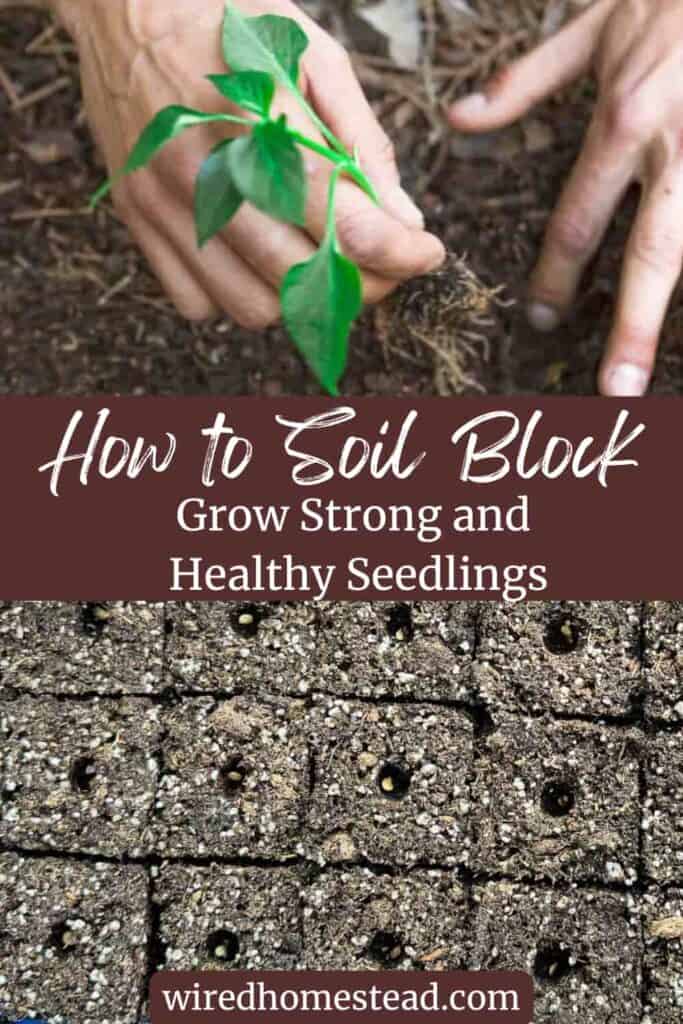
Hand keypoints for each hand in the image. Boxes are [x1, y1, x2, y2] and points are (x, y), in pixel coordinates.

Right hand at [54, 0, 444, 326]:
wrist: (123, 6)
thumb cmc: (229, 22)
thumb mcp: (312, 53)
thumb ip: (361, 138)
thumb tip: (403, 218)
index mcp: (256, 118)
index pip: (339, 219)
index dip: (397, 253)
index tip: (426, 254)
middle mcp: (204, 170)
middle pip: (300, 278)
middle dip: (360, 286)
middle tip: (381, 265)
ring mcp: (165, 203)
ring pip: (252, 307)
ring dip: (299, 301)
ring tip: (319, 262)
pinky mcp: (139, 222)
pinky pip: (199, 305)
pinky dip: (237, 296)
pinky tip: (255, 258)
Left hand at [450, 0, 682, 395]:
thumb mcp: (593, 27)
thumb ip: (525, 84)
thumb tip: (458, 120)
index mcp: (621, 124)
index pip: (577, 223)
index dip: (556, 278)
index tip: (542, 321)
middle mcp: (674, 149)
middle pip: (651, 256)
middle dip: (632, 328)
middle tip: (616, 390)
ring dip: (673, 308)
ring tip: (654, 366)